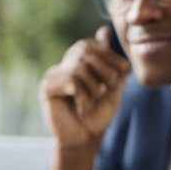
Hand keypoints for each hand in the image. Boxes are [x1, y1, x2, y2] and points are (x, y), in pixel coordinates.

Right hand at [40, 27, 129, 169]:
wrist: (85, 140)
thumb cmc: (97, 114)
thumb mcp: (111, 86)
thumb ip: (110, 62)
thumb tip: (103, 30)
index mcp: (78, 61)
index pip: (92, 45)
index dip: (110, 57)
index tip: (123, 73)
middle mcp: (63, 64)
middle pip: (85, 50)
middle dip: (104, 70)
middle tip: (107, 89)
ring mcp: (53, 74)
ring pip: (79, 67)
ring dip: (93, 88)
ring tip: (92, 102)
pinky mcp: (47, 87)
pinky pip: (70, 81)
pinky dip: (82, 96)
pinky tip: (81, 108)